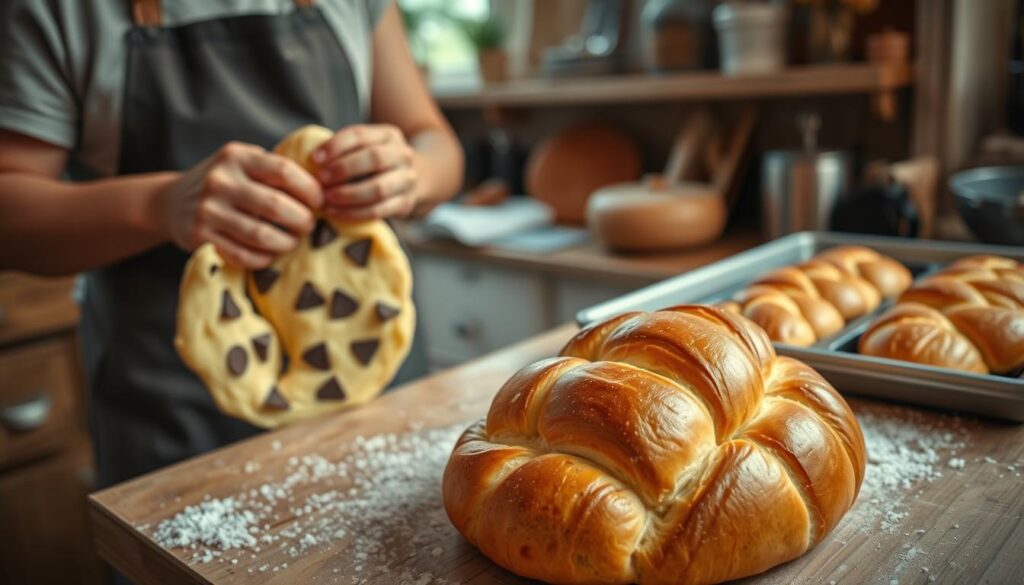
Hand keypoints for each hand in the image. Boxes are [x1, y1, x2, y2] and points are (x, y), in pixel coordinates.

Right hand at [159, 141, 322, 267]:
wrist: (171, 201)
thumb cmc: (223, 183)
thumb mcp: (242, 163)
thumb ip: (273, 169)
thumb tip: (324, 186)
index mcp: (236, 157)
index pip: (283, 171)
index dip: (309, 189)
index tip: (320, 202)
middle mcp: (220, 180)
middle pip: (275, 205)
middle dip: (302, 220)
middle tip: (309, 226)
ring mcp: (208, 209)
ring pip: (260, 234)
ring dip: (286, 243)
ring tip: (293, 242)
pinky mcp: (200, 236)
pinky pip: (242, 254)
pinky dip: (263, 259)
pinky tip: (271, 255)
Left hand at [313, 124, 418, 219]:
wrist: (412, 181)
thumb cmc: (375, 164)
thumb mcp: (366, 148)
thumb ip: (345, 150)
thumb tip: (311, 160)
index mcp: (389, 135)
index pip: (360, 135)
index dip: (336, 146)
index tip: (314, 159)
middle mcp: (403, 154)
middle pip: (374, 158)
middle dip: (343, 169)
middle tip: (321, 179)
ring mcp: (407, 180)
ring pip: (378, 188)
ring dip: (348, 194)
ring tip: (326, 199)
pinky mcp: (406, 203)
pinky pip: (378, 210)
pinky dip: (354, 213)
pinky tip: (335, 212)